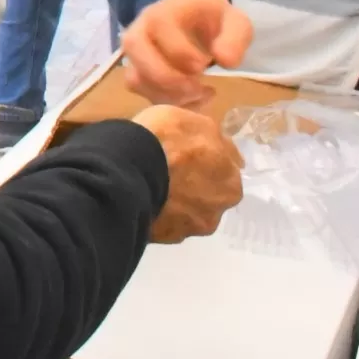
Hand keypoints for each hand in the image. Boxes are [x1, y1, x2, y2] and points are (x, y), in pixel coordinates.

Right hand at [122, 0, 252, 106]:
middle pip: (135, 47)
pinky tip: (191, 99)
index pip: (159, 23)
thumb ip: (236, 38)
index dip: (179, 49)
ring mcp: (136, 51)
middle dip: (167, 76)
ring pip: (135, 76)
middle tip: (197, 87)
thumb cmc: (216, 23)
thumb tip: (224, 61)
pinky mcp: (136, 71)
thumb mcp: (236, 24)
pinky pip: (140, 91)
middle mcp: (143, 26)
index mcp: (168, 8)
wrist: (200, 24)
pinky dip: (166, 102)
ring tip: (197, 94)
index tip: (203, 65)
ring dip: (167, 94)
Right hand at [132, 105, 245, 244]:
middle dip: (196, 185)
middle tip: (172, 170)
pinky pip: (165, 223)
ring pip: (188, 212)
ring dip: (178, 202)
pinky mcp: (165, 237)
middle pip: (209, 195)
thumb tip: (221, 149)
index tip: (189, 154)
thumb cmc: (163, 139)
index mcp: (230, 182)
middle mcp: (217, 209)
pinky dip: (159, 213)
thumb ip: (213, 139)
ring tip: (154, 186)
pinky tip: (144, 198)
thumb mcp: (194, 121)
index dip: (207, 160)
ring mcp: (191, 228)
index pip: (225, 171)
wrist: (127, 171)